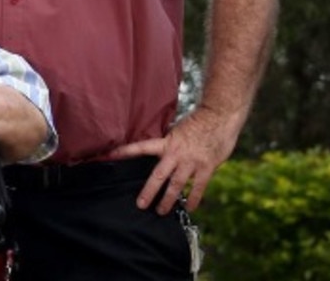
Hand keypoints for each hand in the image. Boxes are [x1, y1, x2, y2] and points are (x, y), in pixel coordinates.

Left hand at [111, 106, 237, 213]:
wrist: (219, 118)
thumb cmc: (198, 121)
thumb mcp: (178, 128)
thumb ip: (169, 141)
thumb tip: (158, 148)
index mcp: (167, 142)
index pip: (141, 147)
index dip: (126, 151)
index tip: (110, 156)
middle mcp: (177, 154)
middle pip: (158, 175)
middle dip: (149, 191)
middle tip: (141, 204)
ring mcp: (192, 162)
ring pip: (176, 185)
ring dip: (168, 200)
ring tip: (161, 211)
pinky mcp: (206, 168)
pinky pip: (198, 187)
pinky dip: (193, 199)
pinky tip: (189, 208)